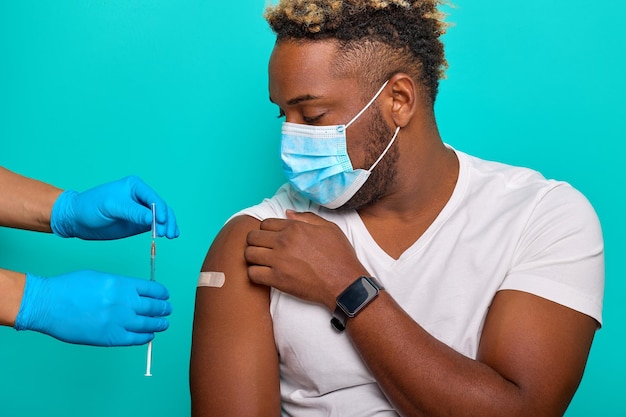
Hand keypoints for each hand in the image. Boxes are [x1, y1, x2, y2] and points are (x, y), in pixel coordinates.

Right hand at [14, 271, 171, 345]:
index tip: (165, 296)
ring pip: (148, 324)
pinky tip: (149, 335)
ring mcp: (118, 321)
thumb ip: (121, 286)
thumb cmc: (70, 288)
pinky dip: (145, 337)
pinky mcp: (110, 337)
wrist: (48, 304)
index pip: (153, 289)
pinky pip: (135, 339)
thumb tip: (135, 294)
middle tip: (167, 310)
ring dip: (159, 324)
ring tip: (163, 323)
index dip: (162, 294)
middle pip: (154, 307)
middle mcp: (125, 302)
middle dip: (164, 309)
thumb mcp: (101, 277)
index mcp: (122, 284)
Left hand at [51, 175, 179, 239]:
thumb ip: (132, 212)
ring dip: (168, 226)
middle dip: (167, 220)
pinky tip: (170, 235)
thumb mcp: (110, 207)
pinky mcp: (140, 222)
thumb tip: (152, 217)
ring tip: (169, 236)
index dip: (161, 210)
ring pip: (163, 217)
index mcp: (135, 186)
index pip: (154, 198)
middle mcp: (141, 197)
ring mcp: (142, 210)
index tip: (161, 222)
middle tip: (166, 234)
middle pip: (162, 208)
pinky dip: (164, 229)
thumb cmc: (90, 207)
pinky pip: (156, 225)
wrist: (77, 219)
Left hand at [244, 210, 367, 310]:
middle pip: (252, 237)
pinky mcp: (277, 279)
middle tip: (263, 250)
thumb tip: (288, 213)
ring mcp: (278, 261)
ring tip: (262, 262)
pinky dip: (255, 274)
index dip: (266, 231)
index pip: (265, 223)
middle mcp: (284, 241)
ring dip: (253, 257)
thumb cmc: (340, 256)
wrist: (345, 283)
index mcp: (295, 227)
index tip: (271, 239)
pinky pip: (252, 273)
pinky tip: (264, 274)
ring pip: (248, 254)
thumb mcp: (329, 228)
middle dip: (255, 242)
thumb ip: (307, 218)